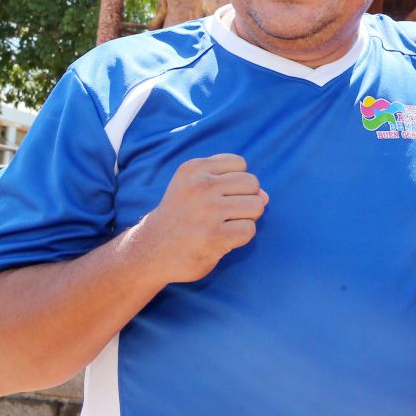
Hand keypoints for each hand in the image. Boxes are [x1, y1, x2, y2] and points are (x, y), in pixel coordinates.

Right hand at [137, 154, 268, 283]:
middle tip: (222, 214)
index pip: (240, 164)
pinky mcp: (215, 236)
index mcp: (194, 168)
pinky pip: (249, 229)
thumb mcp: (194, 187)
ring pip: (257, 205)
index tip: (216, 195)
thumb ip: (231, 184)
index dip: (235, 182)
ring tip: (224, 226)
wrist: (150, 250)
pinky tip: (222, 240)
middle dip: (245, 199)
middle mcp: (201, 185)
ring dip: (246, 218)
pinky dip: (241, 237)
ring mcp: (208, 211)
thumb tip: (265, 196)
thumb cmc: (180, 217)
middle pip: (253, 183)